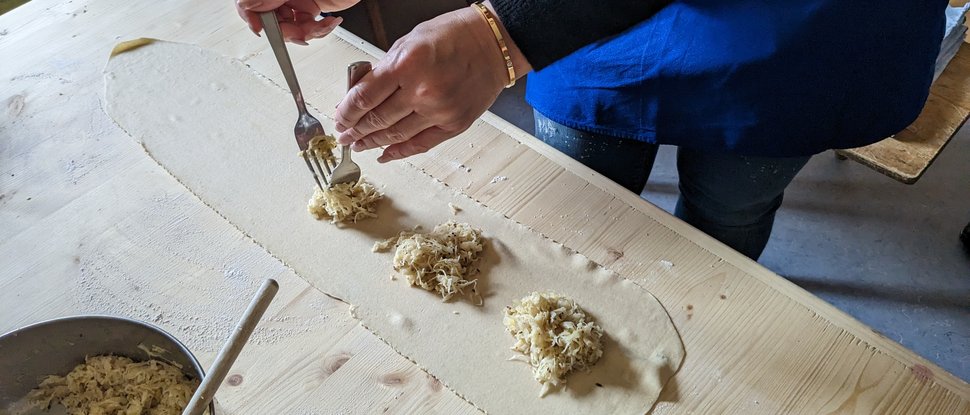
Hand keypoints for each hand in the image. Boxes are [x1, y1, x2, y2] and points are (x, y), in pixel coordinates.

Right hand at [235, 0, 357, 44]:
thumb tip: (245, 8)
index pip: (250, 7)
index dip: (255, 20)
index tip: (261, 29)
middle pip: (272, 22)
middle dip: (287, 31)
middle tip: (298, 29)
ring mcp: (296, 1)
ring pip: (292, 29)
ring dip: (308, 33)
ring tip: (320, 25)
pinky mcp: (312, 8)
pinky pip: (310, 28)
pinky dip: (321, 29)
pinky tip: (329, 22)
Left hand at [334, 2, 530, 162]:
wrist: (494, 44)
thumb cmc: (455, 36)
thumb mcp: (409, 41)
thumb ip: (384, 69)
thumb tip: (360, 94)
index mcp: (407, 65)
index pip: (364, 98)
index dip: (346, 113)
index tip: (339, 118)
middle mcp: (422, 92)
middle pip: (377, 120)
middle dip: (355, 130)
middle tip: (345, 135)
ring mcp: (440, 111)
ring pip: (395, 136)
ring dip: (373, 142)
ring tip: (360, 144)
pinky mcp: (455, 125)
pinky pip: (421, 144)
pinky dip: (400, 152)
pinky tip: (385, 154)